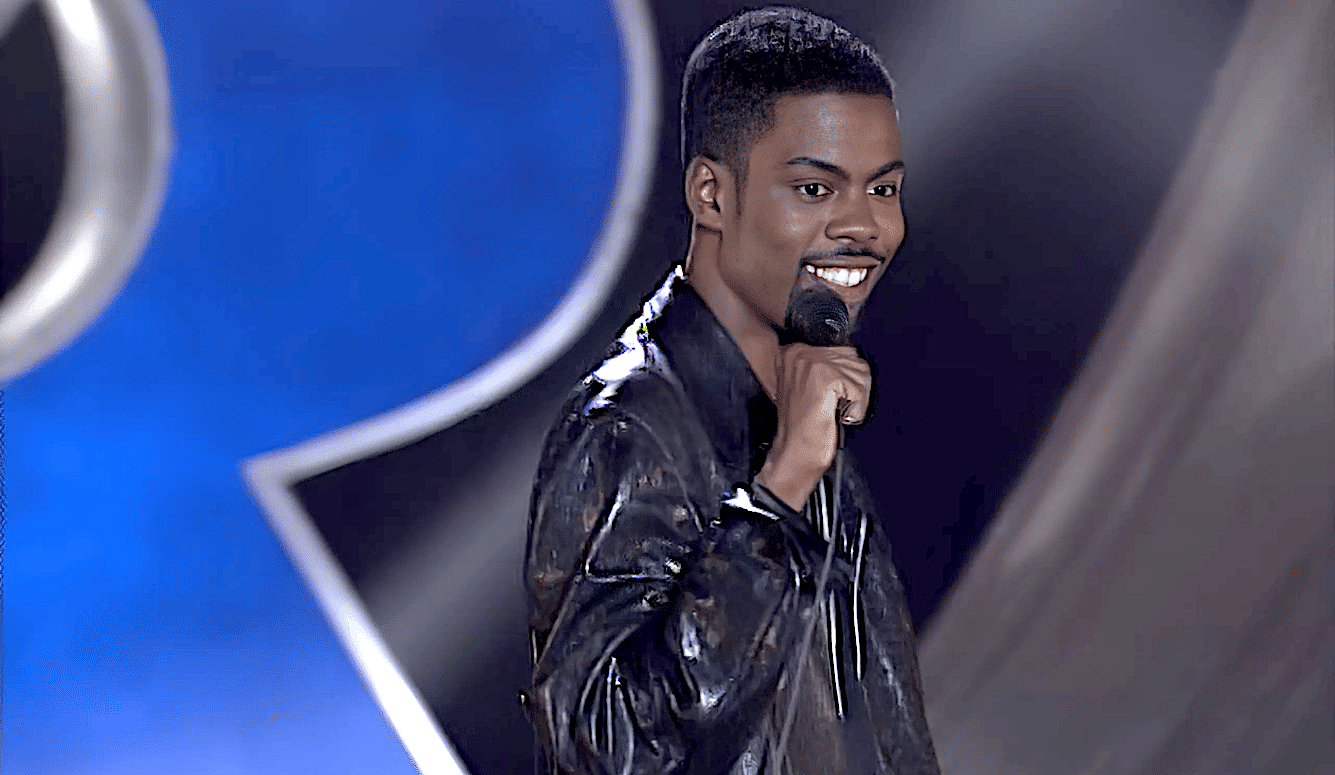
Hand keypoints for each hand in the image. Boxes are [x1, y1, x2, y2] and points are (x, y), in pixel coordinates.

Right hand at [755, 343, 871, 510]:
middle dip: (854, 386)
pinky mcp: (823, 379)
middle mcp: (799, 352)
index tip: (837, 395)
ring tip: (837, 411)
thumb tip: (855, 358)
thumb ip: (827, 366)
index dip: (848, 376)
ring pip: (860, 372)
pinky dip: (858, 408)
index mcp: (793, 351)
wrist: (794, 454)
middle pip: (854, 359)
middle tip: (837, 406)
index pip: (843, 349)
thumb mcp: (808, 386)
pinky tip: (840, 417)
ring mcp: (810, 364)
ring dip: (857, 398)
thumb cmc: (802, 427)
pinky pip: (859, 388)